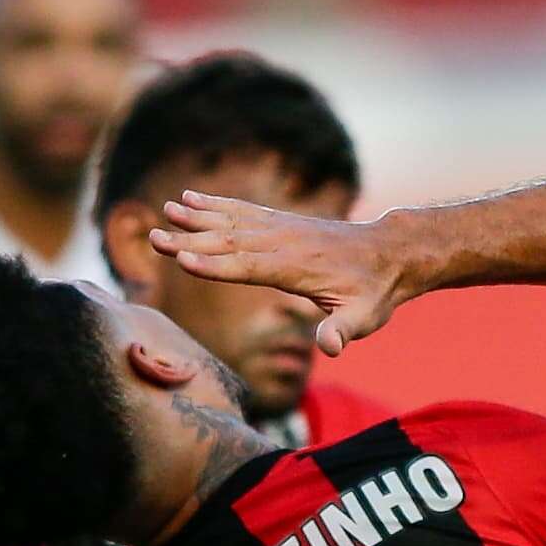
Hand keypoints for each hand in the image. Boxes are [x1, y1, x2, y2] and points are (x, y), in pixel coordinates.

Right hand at [156, 194, 399, 352]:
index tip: (183, 260)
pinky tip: (193, 197)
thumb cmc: (375, 293)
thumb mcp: (365, 318)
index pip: (248, 267)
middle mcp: (284, 242)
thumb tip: (330, 348)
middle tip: (154, 238)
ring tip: (165, 209)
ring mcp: (282, 228)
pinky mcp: (282, 222)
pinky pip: (244, 210)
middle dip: (191, 240)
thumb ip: (343, 331)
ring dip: (198, 216)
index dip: (215, 265)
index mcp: (297, 268)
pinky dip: (217, 203)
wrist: (391, 254)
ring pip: (233, 220)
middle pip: (230, 241)